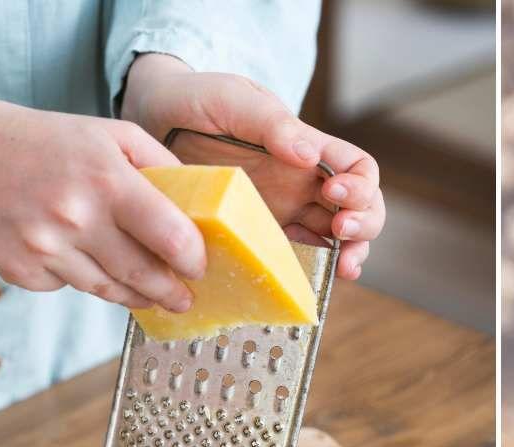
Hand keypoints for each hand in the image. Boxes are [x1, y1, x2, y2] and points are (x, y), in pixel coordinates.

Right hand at [0, 94, 203, 311]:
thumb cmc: (49, 142)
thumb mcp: (114, 135)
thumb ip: (162, 166)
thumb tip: (201, 205)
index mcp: (108, 180)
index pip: (170, 236)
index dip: (193, 259)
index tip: (200, 267)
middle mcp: (76, 217)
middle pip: (142, 275)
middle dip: (172, 293)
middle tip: (185, 298)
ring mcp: (45, 248)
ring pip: (108, 291)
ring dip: (136, 297)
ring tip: (153, 294)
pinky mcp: (20, 271)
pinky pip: (69, 287)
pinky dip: (84, 280)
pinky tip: (85, 261)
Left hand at [121, 54, 384, 279]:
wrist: (149, 121)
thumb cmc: (193, 99)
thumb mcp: (230, 98)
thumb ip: (269, 121)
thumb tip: (310, 157)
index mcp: (306, 148)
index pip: (359, 169)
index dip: (360, 185)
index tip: (334, 191)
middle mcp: (302, 183)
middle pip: (360, 209)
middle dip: (364, 225)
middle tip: (341, 232)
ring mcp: (282, 211)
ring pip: (337, 239)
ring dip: (350, 256)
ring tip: (343, 270)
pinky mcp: (256, 234)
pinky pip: (294, 257)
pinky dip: (310, 272)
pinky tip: (305, 282)